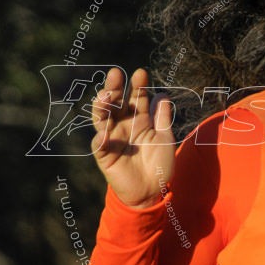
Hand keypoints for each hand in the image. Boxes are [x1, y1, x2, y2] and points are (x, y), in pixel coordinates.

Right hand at [91, 67, 174, 208]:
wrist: (153, 191)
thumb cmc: (159, 164)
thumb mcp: (165, 138)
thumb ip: (163, 117)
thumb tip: (163, 94)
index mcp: (138, 119)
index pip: (136, 98)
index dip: (137, 86)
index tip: (141, 73)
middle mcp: (123, 125)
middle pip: (115, 103)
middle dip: (114, 88)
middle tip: (115, 74)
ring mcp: (112, 139)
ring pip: (102, 119)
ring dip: (102, 107)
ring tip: (105, 96)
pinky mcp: (105, 155)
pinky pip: (99, 145)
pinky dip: (100, 139)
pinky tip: (104, 133)